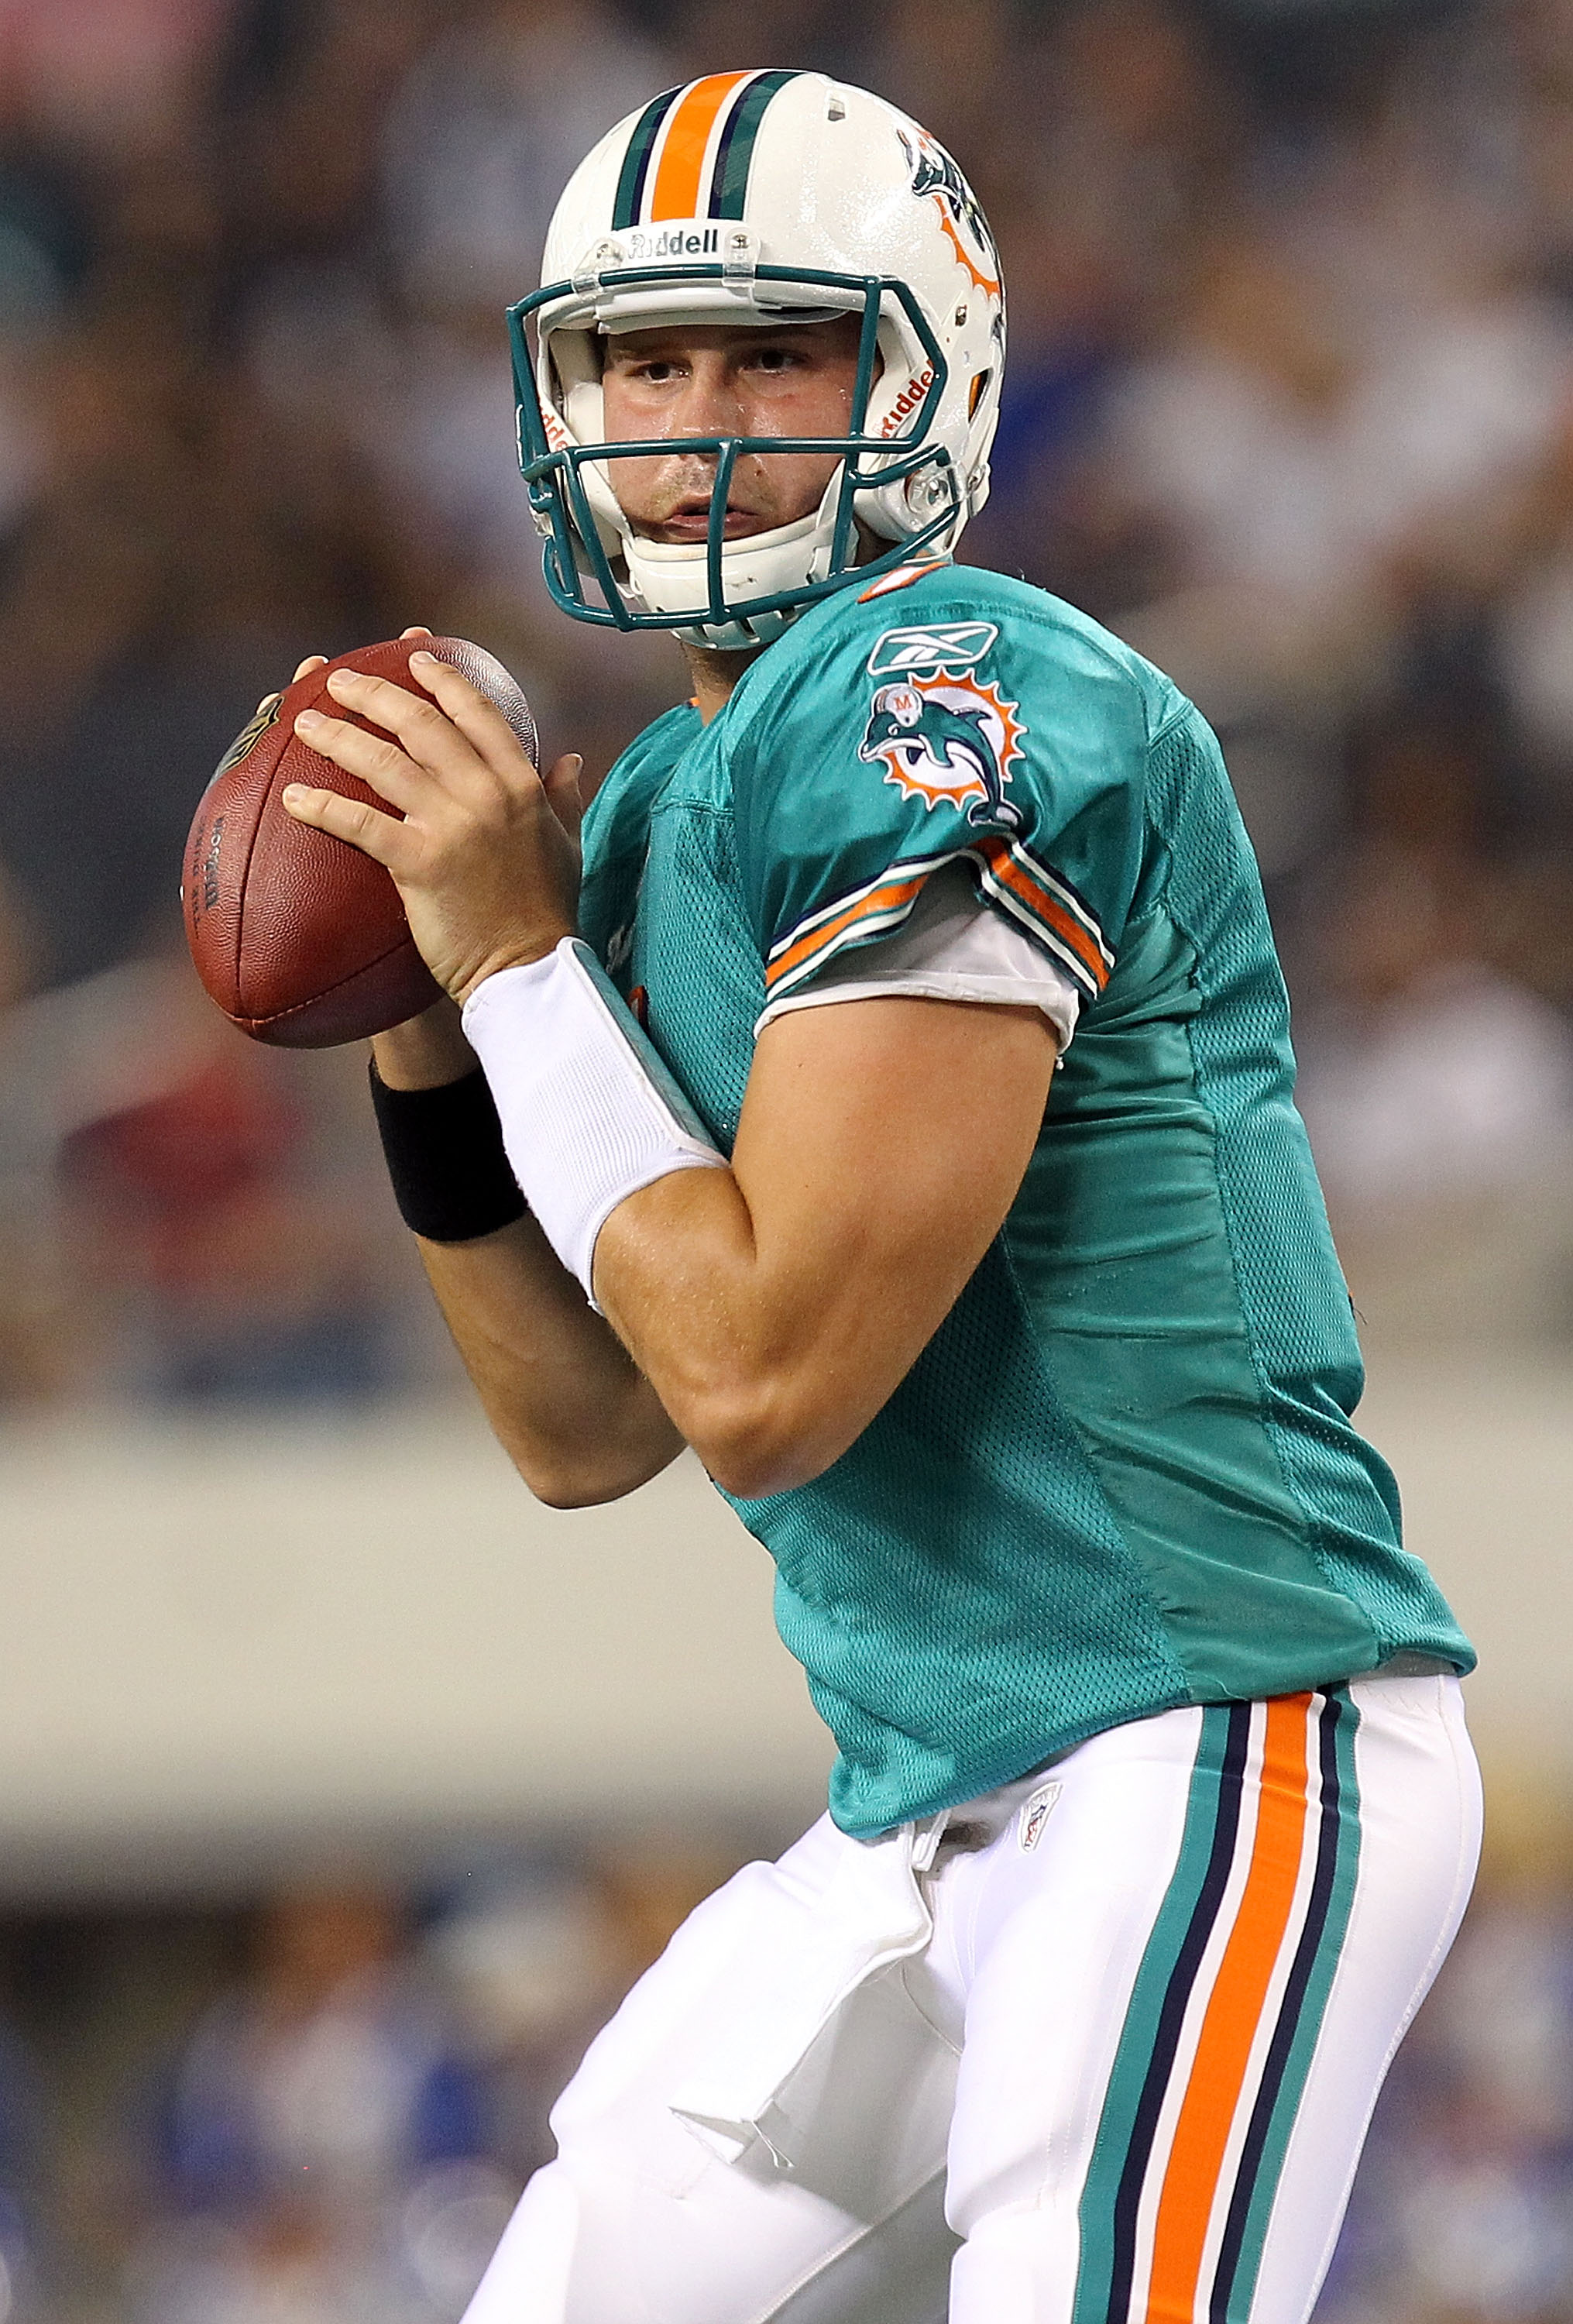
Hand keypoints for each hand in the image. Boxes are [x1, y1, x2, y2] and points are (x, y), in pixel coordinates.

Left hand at [279, 646, 583, 1007]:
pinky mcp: (420, 863)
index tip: (414, 657)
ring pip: (384, 762)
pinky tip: (294, 797)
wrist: (530, 969)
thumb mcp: (568, 844)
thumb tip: (571, 760)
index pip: (479, 712)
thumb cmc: (548, 912)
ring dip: (338, 736)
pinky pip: (360, 824)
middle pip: (420, 724)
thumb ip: (564, 797)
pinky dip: (323, 806)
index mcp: (521, 783)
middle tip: (337, 681)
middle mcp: (486, 794)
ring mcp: (452, 826)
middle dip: (373, 694)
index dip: (443, 679)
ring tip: (304, 724)